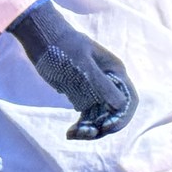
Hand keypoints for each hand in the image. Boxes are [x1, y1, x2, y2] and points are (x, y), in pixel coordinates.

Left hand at [5, 0, 138, 140]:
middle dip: (103, 126)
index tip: (105, 128)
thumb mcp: (82, 66)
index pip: (128, 100)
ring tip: (73, 133)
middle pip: (115, 111)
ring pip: (101, 116)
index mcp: (115, 73)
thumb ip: (101, 85)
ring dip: (91, 128)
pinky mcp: (82, 93)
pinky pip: (88, 115)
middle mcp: (109, 82)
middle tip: (84, 134)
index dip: (121, 117)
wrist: (43, 37)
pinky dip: (82, 125)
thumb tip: (121, 105)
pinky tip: (70, 131)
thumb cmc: (63, 48)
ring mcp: (96, 89)